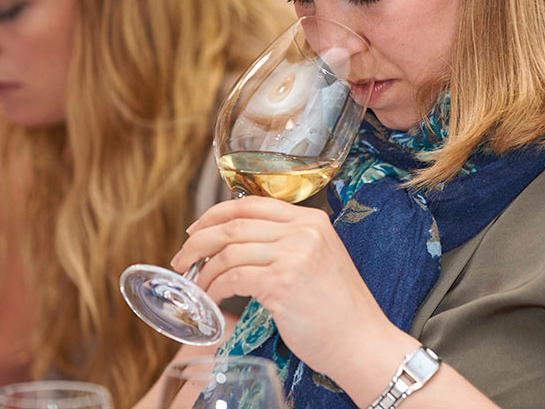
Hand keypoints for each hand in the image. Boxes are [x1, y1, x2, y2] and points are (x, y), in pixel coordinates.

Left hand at [170, 196, 398, 376]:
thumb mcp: (319, 259)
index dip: (215, 214)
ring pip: (228, 251)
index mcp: (312, 220)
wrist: (362, 341)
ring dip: (205, 271)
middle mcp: (303, 231)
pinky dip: (215, 289)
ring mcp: (294, 255)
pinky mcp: (282, 283)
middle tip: (182, 260)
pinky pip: (233, 278)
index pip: (252, 203)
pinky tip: (213, 300)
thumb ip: (287, 243)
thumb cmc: (338, 309)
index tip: (196, 230)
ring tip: (197, 286)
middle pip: (233, 223)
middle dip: (198, 242)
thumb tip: (236, 242)